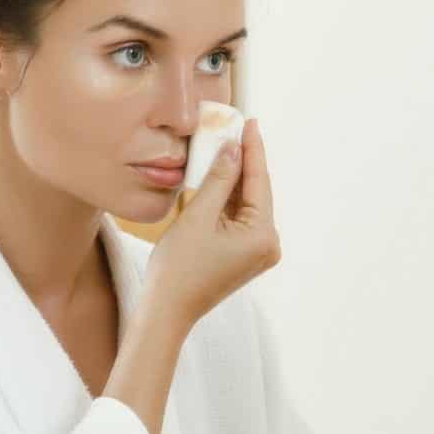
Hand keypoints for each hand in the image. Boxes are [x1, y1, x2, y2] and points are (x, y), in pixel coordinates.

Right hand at [143, 118, 281, 328]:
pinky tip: (218, 173)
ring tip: (226, 143)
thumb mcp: (197, 217)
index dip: (253, 149)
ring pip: (245, 204)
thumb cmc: (177, 269)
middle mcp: (268, 243)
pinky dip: (226, 198)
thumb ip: (218, 180)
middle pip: (255, 192)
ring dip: (233, 177)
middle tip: (237, 127)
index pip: (259, 182)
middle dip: (243, 160)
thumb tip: (233, 149)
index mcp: (263, 235)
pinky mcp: (244, 254)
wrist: (165, 312)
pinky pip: (238, 217)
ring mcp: (257, 251)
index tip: (251, 121)